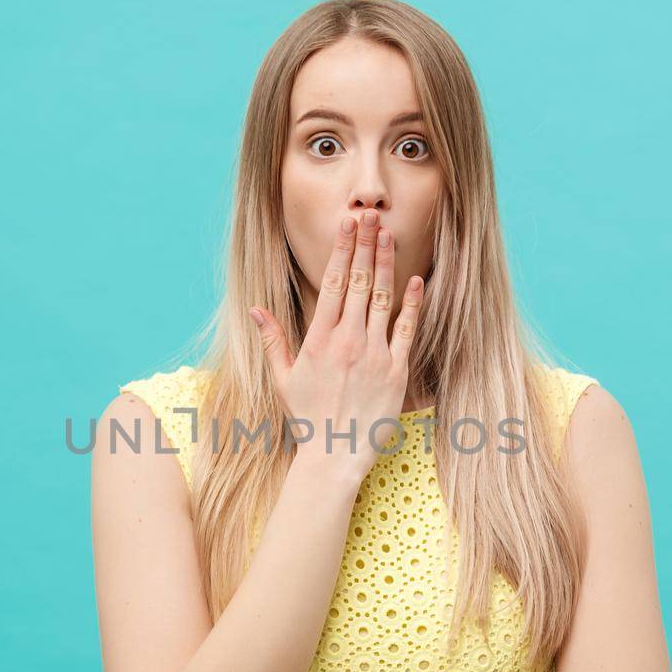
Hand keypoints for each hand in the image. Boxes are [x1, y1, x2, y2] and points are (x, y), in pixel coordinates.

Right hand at [248, 209, 424, 484]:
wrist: (334, 456)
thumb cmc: (308, 418)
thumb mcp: (283, 378)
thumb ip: (272, 340)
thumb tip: (256, 309)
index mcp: (319, 339)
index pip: (331, 283)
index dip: (341, 250)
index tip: (347, 225)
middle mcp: (346, 340)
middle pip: (357, 282)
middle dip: (364, 245)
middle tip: (370, 215)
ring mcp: (373, 354)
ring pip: (381, 298)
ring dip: (385, 263)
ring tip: (389, 234)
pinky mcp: (395, 370)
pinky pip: (405, 329)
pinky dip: (411, 303)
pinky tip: (414, 280)